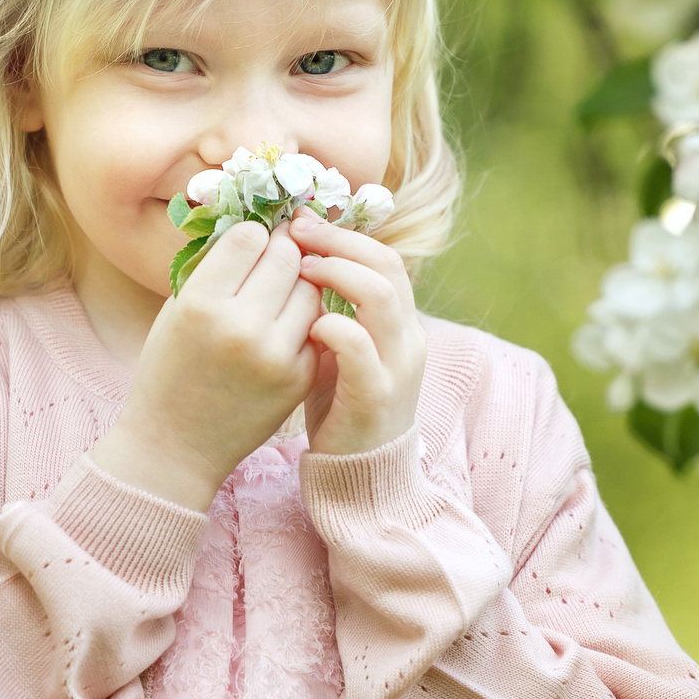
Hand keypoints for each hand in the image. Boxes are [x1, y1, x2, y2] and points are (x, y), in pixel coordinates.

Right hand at [91, 220, 318, 510]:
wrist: (175, 444)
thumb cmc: (170, 368)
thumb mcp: (177, 310)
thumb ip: (216, 268)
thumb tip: (260, 225)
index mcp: (201, 304)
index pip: (249, 237)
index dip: (253, 236)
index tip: (251, 245)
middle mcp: (240, 327)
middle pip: (287, 257)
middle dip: (283, 251)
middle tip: (276, 258)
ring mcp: (275, 355)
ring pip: (310, 288)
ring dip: (300, 284)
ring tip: (279, 295)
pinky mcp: (299, 378)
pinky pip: (317, 325)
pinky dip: (305, 320)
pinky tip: (285, 327)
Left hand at [290, 211, 425, 457]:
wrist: (360, 477)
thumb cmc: (340, 407)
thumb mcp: (340, 352)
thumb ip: (329, 311)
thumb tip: (291, 262)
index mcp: (400, 324)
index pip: (384, 258)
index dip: (344, 234)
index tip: (301, 221)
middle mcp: (407, 338)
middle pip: (386, 265)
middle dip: (339, 241)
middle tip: (296, 230)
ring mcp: (396, 367)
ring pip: (381, 297)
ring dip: (338, 273)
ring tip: (302, 269)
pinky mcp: (376, 396)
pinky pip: (360, 349)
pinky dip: (333, 327)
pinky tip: (308, 325)